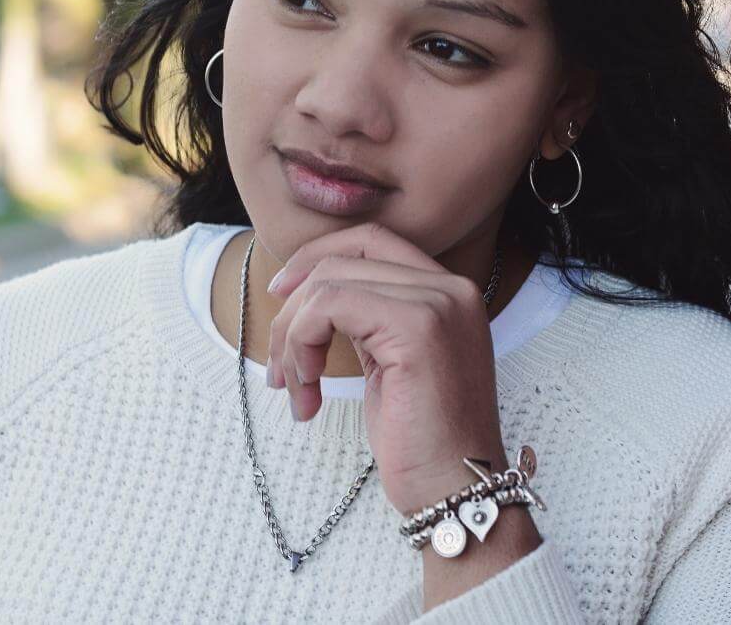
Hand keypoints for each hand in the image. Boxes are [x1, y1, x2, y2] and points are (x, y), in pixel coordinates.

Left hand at [266, 221, 508, 515]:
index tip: (282, 296)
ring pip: (329, 283)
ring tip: (295, 387)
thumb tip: (303, 293)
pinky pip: (328, 307)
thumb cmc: (419, 438)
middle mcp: (450, 287)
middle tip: (277, 358)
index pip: (371, 241)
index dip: (317, 258)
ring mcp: (437, 302)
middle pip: (344, 258)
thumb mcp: (390, 361)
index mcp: (448, 291)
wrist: (453, 490)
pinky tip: (308, 394)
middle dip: (294, 303)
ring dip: (292, 337)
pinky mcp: (417, 326)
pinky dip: (301, 345)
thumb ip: (366, 317)